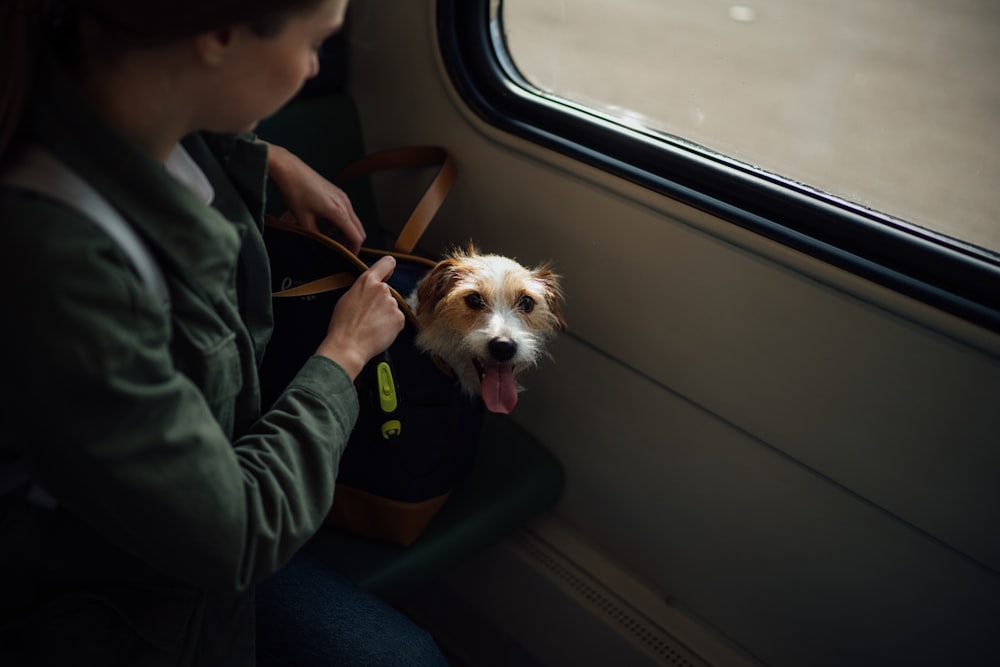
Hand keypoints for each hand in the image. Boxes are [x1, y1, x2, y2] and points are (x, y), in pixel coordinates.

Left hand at [263, 141, 365, 252]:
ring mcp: (342, 197)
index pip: (356, 236)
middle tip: (340, 252)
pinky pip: (346, 212)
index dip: (354, 250)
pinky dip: (341, 222)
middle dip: (352, 242)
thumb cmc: (295, 192)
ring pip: (353, 221)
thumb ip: (316, 235)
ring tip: (331, 240)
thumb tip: (322, 246)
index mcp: (338, 212)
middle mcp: (344, 204)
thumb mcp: (303, 219)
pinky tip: (326, 226)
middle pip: (358, 229)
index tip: (348, 258)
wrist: (290, 170)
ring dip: (346, 232)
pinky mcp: (337, 194)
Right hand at [315, 255, 404, 379]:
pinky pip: (397, 320)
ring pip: (392, 307)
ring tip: (371, 325)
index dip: (388, 268)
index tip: (387, 273)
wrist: (348, 346)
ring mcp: (392, 304)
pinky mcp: (399, 318)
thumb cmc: (343, 325)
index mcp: (367, 281)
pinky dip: (391, 326)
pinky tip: (378, 331)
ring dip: (386, 315)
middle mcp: (382, 289)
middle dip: (381, 301)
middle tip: (368, 315)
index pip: (387, 263)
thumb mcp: (347, 298)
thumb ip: (362, 289)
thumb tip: (369, 289)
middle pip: (387, 292)